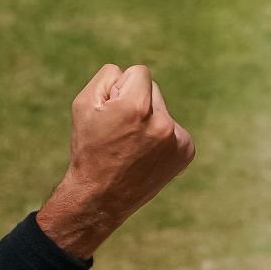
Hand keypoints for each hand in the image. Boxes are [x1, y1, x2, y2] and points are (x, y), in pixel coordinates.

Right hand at [37, 63, 195, 257]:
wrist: (101, 197)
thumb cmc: (89, 148)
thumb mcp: (84, 105)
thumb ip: (108, 77)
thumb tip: (130, 74)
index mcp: (136, 108)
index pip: (140, 72)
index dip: (122, 87)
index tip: (113, 109)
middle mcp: (162, 123)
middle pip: (153, 90)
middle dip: (137, 102)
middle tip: (120, 131)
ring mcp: (177, 140)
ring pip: (163, 110)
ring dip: (150, 120)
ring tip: (132, 145)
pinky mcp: (187, 151)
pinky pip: (174, 129)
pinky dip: (161, 137)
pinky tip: (145, 155)